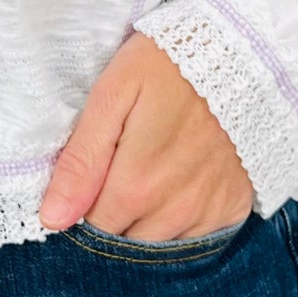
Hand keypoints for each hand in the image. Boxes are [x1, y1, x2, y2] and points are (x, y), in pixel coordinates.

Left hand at [39, 30, 252, 239]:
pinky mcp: (233, 208)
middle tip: (118, 170)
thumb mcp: (113, 95)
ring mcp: (208, 211)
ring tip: (148, 173)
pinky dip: (181, 219)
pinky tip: (179, 182)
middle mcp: (174, 210)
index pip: (91, 229)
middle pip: (125, 241)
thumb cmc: (168, 65)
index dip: (82, 207)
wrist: (245, 51)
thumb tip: (53, 218)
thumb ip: (82, 160)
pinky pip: (196, 237)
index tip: (88, 177)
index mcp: (136, 185)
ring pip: (159, 245)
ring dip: (145, 221)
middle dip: (112, 216)